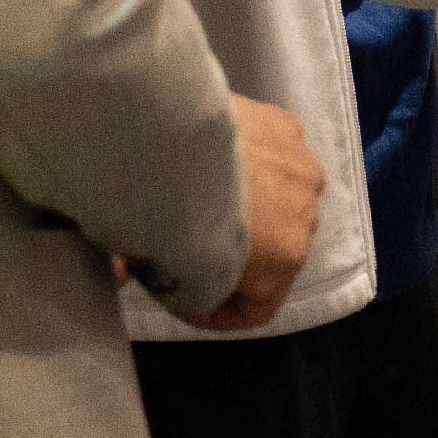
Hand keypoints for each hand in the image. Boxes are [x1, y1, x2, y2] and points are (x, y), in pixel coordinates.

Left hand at [173, 95, 323, 332]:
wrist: (164, 142)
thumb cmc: (167, 219)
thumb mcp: (166, 282)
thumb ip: (179, 293)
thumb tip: (132, 278)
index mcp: (286, 260)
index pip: (260, 307)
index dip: (219, 312)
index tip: (185, 298)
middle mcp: (306, 215)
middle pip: (274, 248)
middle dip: (238, 251)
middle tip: (191, 236)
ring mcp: (299, 166)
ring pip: (282, 195)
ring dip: (254, 199)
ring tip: (209, 187)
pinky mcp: (285, 125)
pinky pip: (276, 151)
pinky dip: (255, 156)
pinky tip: (220, 151)